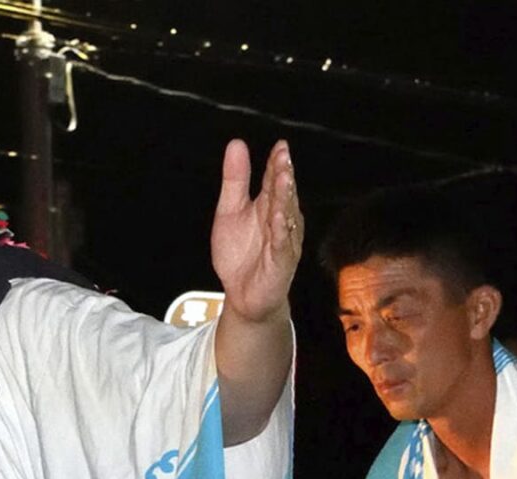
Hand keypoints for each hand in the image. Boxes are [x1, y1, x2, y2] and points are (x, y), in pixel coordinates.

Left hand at [210, 139, 299, 323]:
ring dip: (286, 197)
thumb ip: (235, 180)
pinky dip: (280, 231)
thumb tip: (236, 144)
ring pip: (286, 216)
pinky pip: (282, 245)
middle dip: (284, 175)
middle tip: (283, 156)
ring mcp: (284, 241)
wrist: (243, 296)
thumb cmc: (241, 253)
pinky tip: (278, 218)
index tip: (280, 146)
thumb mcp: (229, 211)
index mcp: (269, 205)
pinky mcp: (281, 263)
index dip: (277, 163)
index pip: (275, 180)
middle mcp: (281, 220)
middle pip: (284, 194)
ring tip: (284, 178)